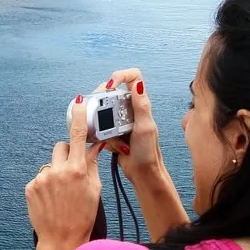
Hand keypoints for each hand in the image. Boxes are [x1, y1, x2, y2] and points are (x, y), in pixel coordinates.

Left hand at [26, 93, 104, 249]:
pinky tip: (51, 199)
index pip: (78, 136)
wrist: (62, 240)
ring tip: (61, 194)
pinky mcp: (30, 187)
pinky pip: (40, 177)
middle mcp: (58, 171)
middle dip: (67, 155)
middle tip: (72, 172)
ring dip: (56, 172)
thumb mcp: (95, 190)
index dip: (79, 116)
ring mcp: (42, 178)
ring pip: (50, 164)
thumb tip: (94, 146)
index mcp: (77, 170)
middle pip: (61, 148)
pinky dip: (46, 184)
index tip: (80, 102)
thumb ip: (92, 165)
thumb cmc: (82, 217)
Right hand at [102, 68, 166, 184]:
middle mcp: (130, 108)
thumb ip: (141, 105)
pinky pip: (100, 127)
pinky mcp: (112, 131)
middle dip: (103, 102)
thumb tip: (137, 83)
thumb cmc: (148, 152)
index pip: (133, 77)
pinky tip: (110, 145)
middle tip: (102, 113)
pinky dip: (102, 136)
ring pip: (102, 110)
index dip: (119, 75)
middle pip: (111, 92)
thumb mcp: (145, 127)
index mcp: (141, 103)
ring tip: (111, 137)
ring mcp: (120, 120)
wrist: (142, 173)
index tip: (110, 85)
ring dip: (103, 125)